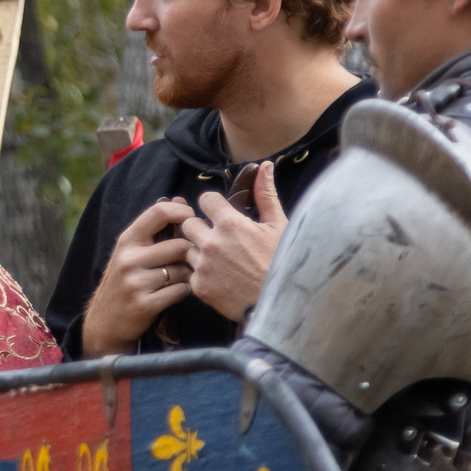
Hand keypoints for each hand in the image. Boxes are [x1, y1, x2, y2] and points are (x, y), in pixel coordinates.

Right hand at [80, 198, 195, 352]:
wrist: (105, 320)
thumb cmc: (124, 281)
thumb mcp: (130, 251)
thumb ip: (155, 227)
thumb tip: (180, 199)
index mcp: (126, 240)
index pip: (159, 212)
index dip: (183, 213)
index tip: (192, 223)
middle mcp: (128, 258)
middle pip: (180, 245)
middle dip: (191, 254)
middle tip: (189, 261)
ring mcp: (135, 282)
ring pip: (183, 270)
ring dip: (188, 275)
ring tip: (179, 279)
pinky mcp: (145, 304)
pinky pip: (181, 291)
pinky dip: (183, 292)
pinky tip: (174, 293)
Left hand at [180, 162, 285, 321]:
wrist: (283, 304)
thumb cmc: (284, 262)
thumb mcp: (279, 226)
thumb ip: (266, 195)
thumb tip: (265, 166)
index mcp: (230, 223)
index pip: (205, 200)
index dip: (214, 206)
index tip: (222, 215)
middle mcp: (211, 242)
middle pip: (189, 223)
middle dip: (201, 228)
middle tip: (221, 239)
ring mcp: (202, 265)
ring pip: (187, 248)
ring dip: (199, 251)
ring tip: (223, 261)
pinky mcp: (198, 286)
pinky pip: (191, 272)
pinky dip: (202, 273)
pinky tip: (221, 277)